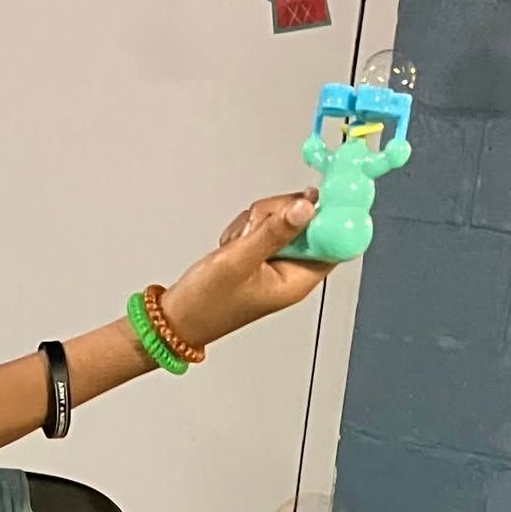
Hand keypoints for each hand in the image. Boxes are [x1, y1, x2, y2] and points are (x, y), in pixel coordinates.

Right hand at [160, 191, 326, 349]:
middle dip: (281, 213)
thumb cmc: (205, 302)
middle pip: (308, 222)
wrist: (176, 316)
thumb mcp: (239, 261)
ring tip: (237, 243)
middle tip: (255, 225)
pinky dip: (248, 227)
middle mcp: (293, 270)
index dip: (331, 216)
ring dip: (259, 220)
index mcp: (297, 280)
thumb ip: (274, 232)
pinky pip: (265, 224)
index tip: (318, 195)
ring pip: (284, 218)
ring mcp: (277, 261)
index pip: (334, 242)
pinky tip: (232, 245)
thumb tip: (307, 207)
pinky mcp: (263, 254)